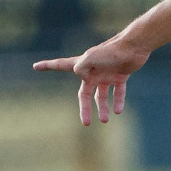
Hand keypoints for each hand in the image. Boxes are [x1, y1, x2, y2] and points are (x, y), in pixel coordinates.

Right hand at [34, 36, 151, 124]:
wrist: (134, 46)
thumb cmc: (111, 51)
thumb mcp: (91, 58)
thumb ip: (81, 66)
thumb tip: (79, 76)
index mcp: (82, 65)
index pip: (61, 65)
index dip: (48, 66)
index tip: (35, 66)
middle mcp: (93, 71)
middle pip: (85, 94)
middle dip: (85, 109)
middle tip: (86, 123)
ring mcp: (107, 74)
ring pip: (102, 95)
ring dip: (103, 108)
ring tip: (105, 120)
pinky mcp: (121, 76)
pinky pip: (118, 92)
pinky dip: (118, 101)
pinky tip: (118, 111)